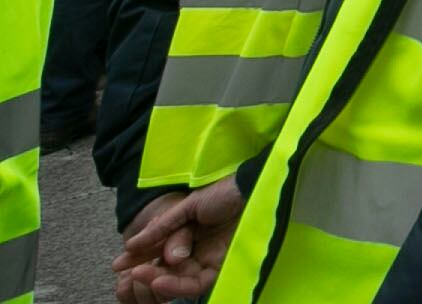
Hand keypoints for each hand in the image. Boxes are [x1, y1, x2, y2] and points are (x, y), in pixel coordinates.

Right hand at [115, 179, 243, 301]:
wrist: (253, 186)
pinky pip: (197, 283)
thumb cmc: (224, 193)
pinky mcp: (223, 267)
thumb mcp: (186, 208)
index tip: (118, 264)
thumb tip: (132, 245)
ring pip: (179, 279)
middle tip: (131, 270)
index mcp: (188, 236)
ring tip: (143, 274)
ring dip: (159, 280)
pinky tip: (160, 279)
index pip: (159, 254)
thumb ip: (161, 228)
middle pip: (168, 271)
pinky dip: (177, 284)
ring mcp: (210, 260)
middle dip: (146, 272)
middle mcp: (198, 251)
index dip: (139, 258)